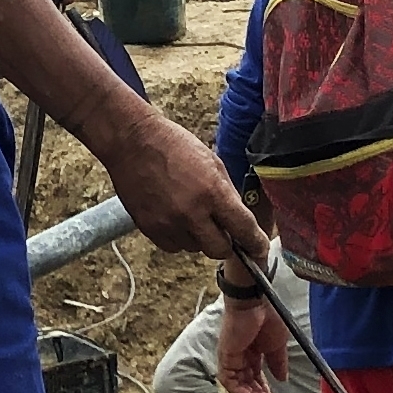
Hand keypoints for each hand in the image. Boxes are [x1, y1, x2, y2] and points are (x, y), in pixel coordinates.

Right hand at [102, 112, 255, 262]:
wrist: (132, 142)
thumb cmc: (174, 146)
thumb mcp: (212, 163)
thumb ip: (227, 194)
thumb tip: (238, 221)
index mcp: (212, 192)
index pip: (243, 229)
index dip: (256, 243)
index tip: (260, 250)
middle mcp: (191, 213)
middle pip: (220, 250)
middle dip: (226, 243)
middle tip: (222, 229)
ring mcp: (168, 223)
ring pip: (195, 249)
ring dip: (199, 237)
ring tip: (190, 212)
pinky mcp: (149, 229)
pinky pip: (173, 246)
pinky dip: (179, 237)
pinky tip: (174, 216)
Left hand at [217, 290, 286, 392]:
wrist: (255, 302)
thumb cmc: (267, 317)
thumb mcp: (277, 345)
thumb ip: (278, 363)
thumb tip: (282, 379)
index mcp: (253, 352)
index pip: (255, 376)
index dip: (263, 390)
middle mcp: (240, 356)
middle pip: (245, 382)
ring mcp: (231, 356)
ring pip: (236, 384)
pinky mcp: (225, 356)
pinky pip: (228, 379)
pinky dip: (238, 390)